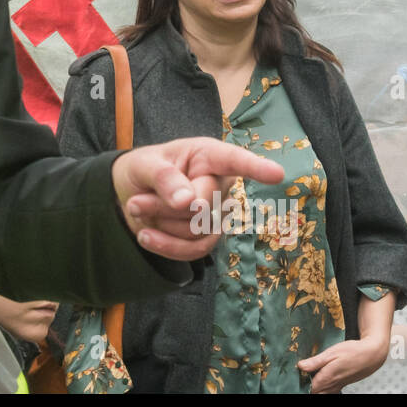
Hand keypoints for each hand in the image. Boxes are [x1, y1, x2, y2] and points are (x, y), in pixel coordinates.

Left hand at [111, 138, 284, 260]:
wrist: (130, 193)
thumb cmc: (143, 169)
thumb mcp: (144, 165)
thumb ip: (164, 178)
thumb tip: (189, 203)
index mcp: (207, 155)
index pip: (234, 160)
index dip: (255, 167)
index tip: (277, 173)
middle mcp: (219, 183)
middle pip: (203, 205)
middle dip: (164, 207)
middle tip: (134, 202)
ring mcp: (217, 213)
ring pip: (196, 230)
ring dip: (160, 224)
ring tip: (136, 209)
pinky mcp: (207, 237)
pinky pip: (193, 251)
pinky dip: (165, 246)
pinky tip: (145, 236)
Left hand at [297, 334, 388, 392]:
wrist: (372, 354)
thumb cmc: (353, 351)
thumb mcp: (332, 352)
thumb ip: (315, 361)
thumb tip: (300, 366)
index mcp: (327, 377)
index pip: (308, 388)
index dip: (299, 383)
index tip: (294, 376)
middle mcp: (332, 384)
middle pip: (314, 392)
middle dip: (306, 386)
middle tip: (299, 376)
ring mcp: (338, 385)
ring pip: (322, 392)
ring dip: (314, 386)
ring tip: (308, 375)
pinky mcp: (342, 384)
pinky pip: (329, 390)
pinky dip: (322, 386)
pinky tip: (320, 377)